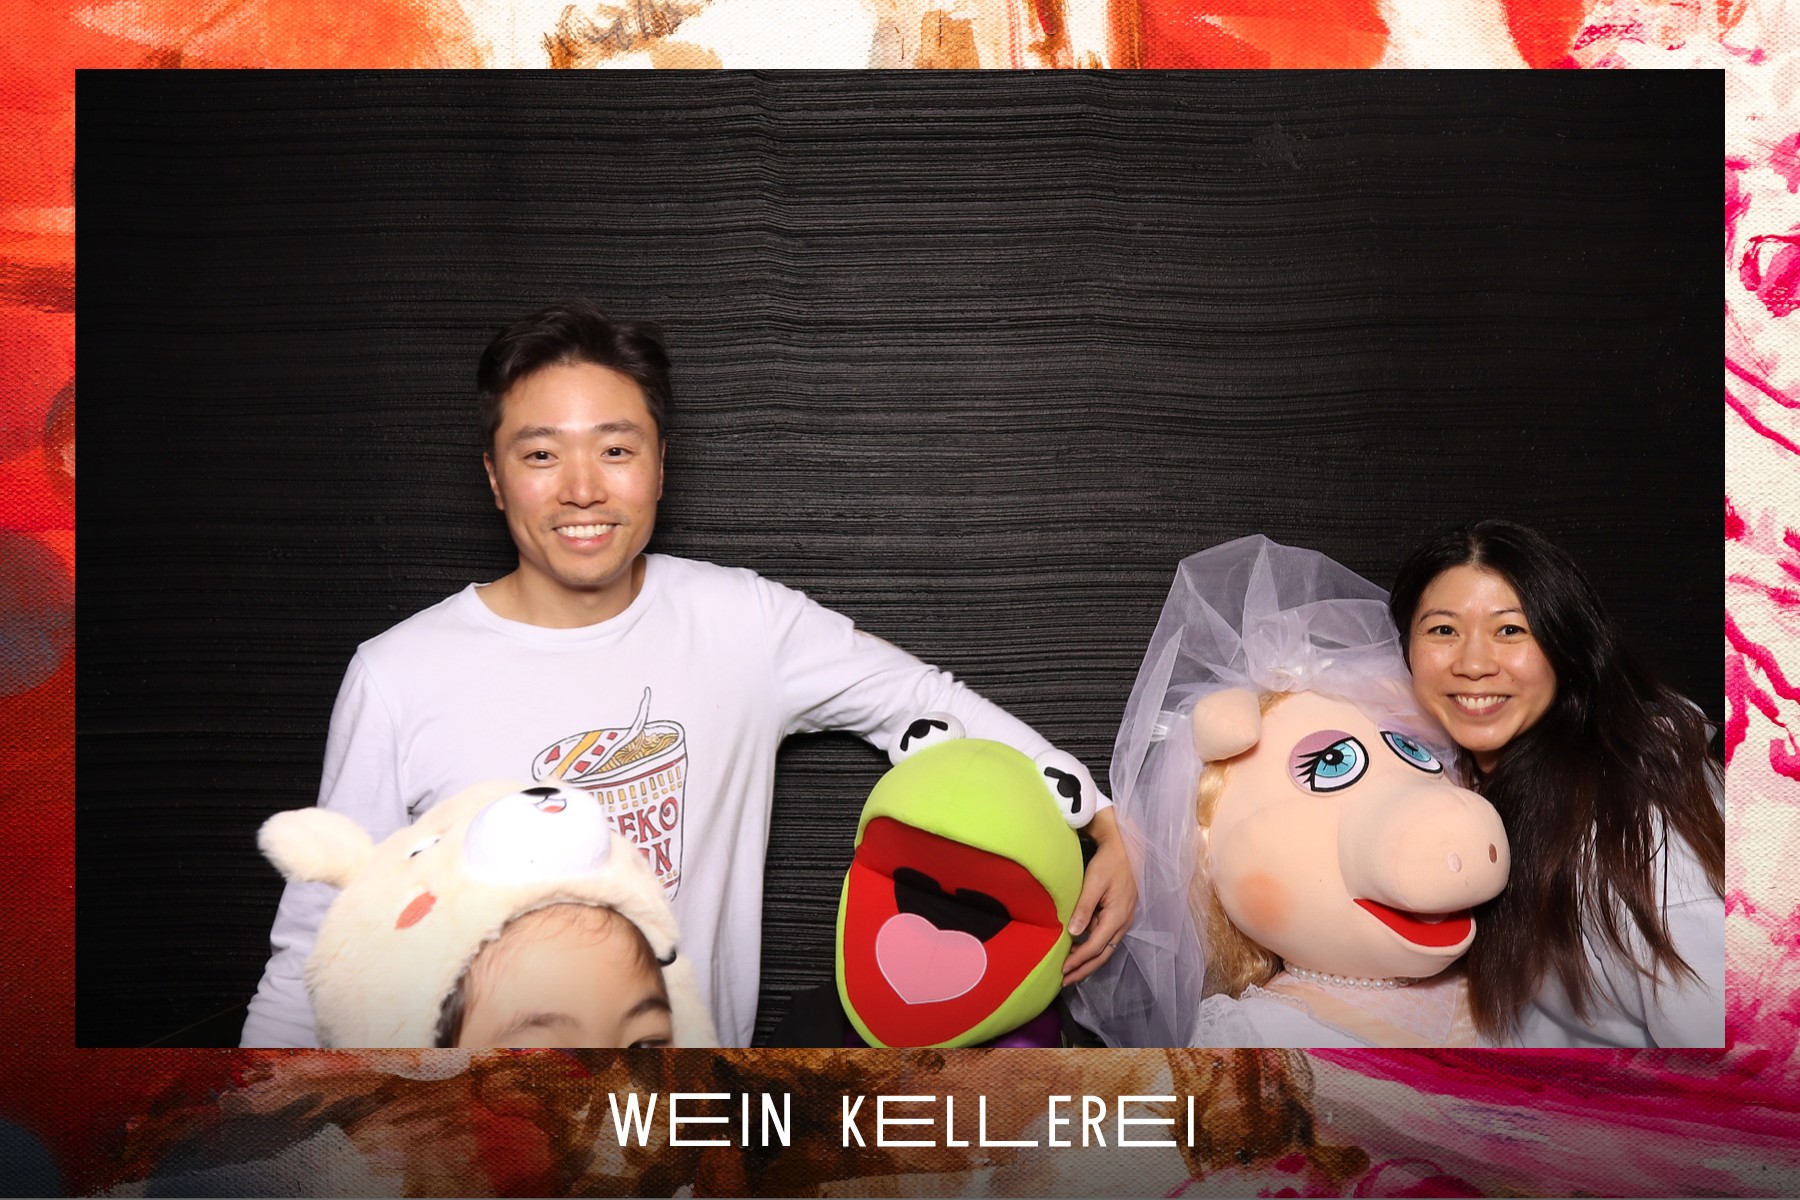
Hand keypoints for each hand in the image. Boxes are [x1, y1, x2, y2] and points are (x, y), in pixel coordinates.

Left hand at [1061, 807, 1136, 986]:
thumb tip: (1074, 933)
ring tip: (1070, 971)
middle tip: (1065, 981)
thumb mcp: (1094, 882)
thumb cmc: (1109, 863)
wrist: (1126, 849)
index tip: (1063, 970)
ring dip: (1088, 961)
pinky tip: (1079, 950)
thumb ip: (1084, 907)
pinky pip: (1105, 939)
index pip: (1095, 947)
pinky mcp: (1119, 916)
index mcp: (1117, 917)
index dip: (1079, 960)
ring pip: (1105, 949)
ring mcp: (1122, 921)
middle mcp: (1122, 923)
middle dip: (1084, 970)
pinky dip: (1092, 949)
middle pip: (1103, 955)